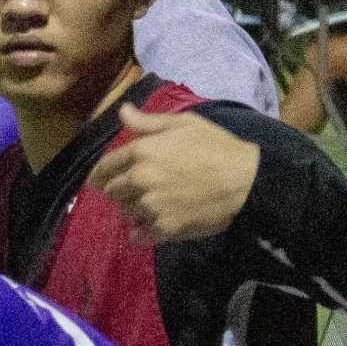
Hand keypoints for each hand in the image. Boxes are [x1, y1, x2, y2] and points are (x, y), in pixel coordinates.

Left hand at [86, 105, 259, 243]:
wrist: (247, 180)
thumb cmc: (217, 146)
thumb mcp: (184, 124)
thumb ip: (148, 121)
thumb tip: (122, 111)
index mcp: (141, 152)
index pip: (105, 166)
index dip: (100, 173)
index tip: (99, 179)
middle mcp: (139, 179)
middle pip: (111, 191)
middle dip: (118, 190)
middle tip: (132, 190)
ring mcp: (151, 206)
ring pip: (125, 212)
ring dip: (131, 209)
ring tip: (147, 205)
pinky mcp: (165, 228)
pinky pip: (139, 234)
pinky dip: (140, 231)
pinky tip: (148, 226)